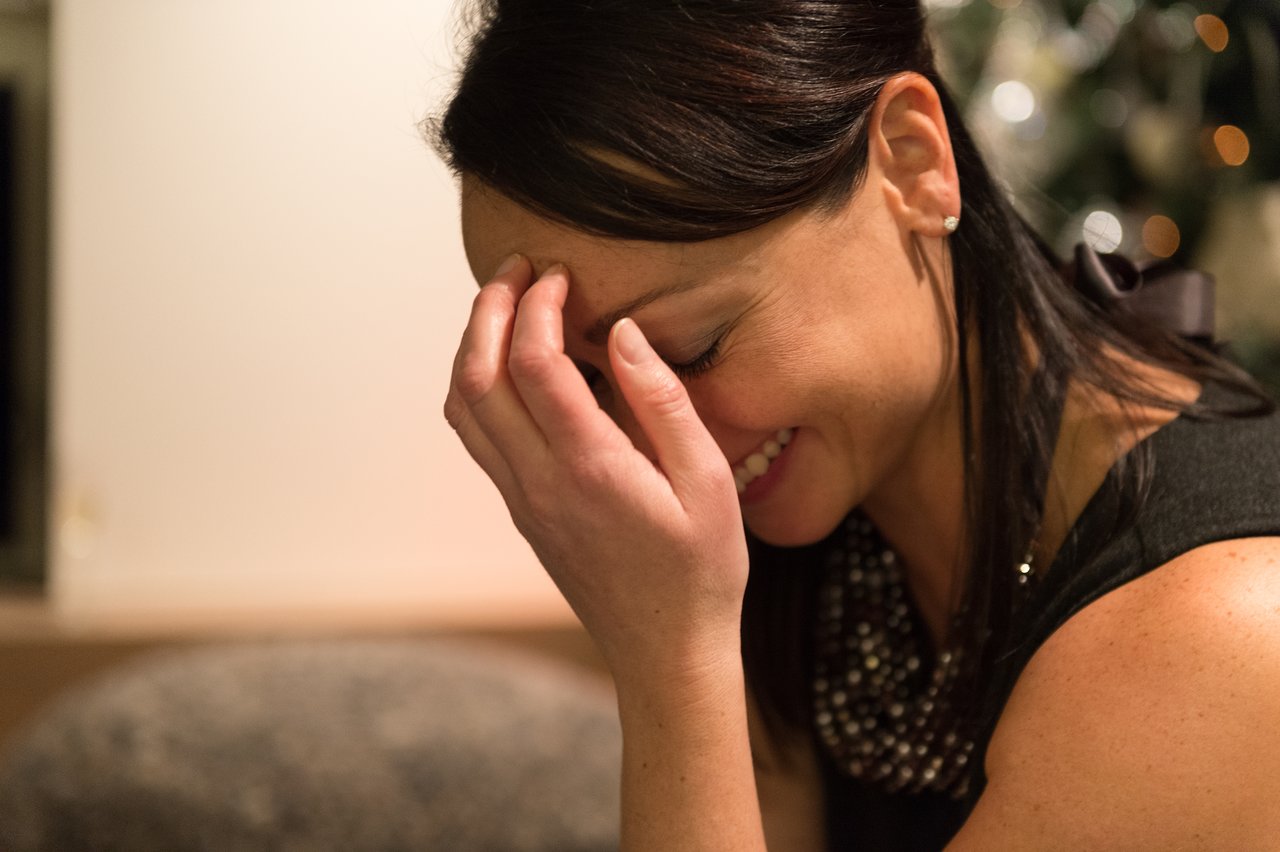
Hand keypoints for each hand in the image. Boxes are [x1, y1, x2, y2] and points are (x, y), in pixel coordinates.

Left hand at [444, 256, 749, 683]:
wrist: (665, 653)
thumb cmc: (701, 570)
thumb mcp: (709, 481)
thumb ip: (664, 402)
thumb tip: (622, 333)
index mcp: (590, 466)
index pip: (532, 363)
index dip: (535, 306)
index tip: (558, 274)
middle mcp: (540, 480)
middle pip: (478, 376)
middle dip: (487, 310)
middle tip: (514, 268)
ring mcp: (522, 499)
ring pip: (464, 407)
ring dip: (472, 346)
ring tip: (503, 304)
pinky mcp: (522, 511)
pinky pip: (476, 436)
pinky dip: (476, 385)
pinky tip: (507, 365)